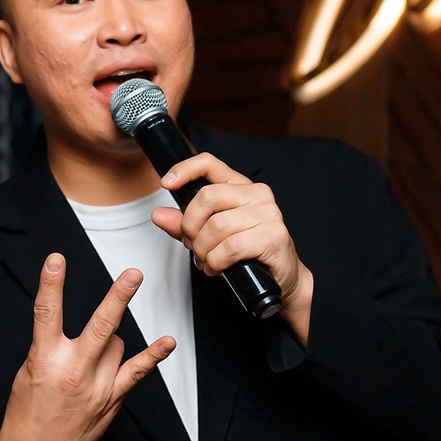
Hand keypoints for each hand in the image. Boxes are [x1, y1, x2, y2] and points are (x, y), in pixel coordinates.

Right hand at [0, 253, 175, 440]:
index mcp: (44, 360)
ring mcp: (96, 387)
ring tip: (90, 357)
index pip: (46, 312)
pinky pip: (136, 372)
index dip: (51, 283)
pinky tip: (167, 342)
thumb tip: (72, 331)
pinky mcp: (110, 401)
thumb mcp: (27, 373)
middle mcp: (73, 370)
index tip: (56, 259)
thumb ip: (49, 348)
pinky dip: (153, 356)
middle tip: (133, 274)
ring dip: (108, 340)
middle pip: (102, 325)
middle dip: (119, 297)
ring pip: (117, 343)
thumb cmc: (26, 415)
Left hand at [152, 153, 314, 344]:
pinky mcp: (272, 237)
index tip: (166, 183)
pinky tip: (217, 268)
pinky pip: (229, 247)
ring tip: (206, 261)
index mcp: (241, 187)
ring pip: (216, 226)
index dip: (186, 169)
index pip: (211, 163)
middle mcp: (257, 194)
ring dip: (203, 250)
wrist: (282, 277)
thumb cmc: (248, 252)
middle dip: (190, 227)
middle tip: (192, 246)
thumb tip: (158, 215)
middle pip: (207, 197)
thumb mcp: (211, 235)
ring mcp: (268, 214)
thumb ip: (185, 224)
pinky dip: (215, 261)